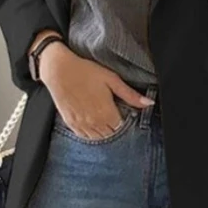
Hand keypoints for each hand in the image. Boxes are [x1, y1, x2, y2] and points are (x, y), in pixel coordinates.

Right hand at [38, 45, 153, 139]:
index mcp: (107, 113)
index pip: (122, 127)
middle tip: (114, 115)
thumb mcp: (112, 80)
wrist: (58, 70)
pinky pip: (84, 136)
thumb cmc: (85, 72)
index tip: (123, 113)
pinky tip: (92, 123)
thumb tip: (148, 103)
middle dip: (115, 127)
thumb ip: (130, 95)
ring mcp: (81, 124)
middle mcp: (94, 122)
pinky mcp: (71, 123)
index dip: (125, 121)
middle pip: (111, 134)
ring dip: (103, 132)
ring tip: (104, 119)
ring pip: (98, 138)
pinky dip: (90, 133)